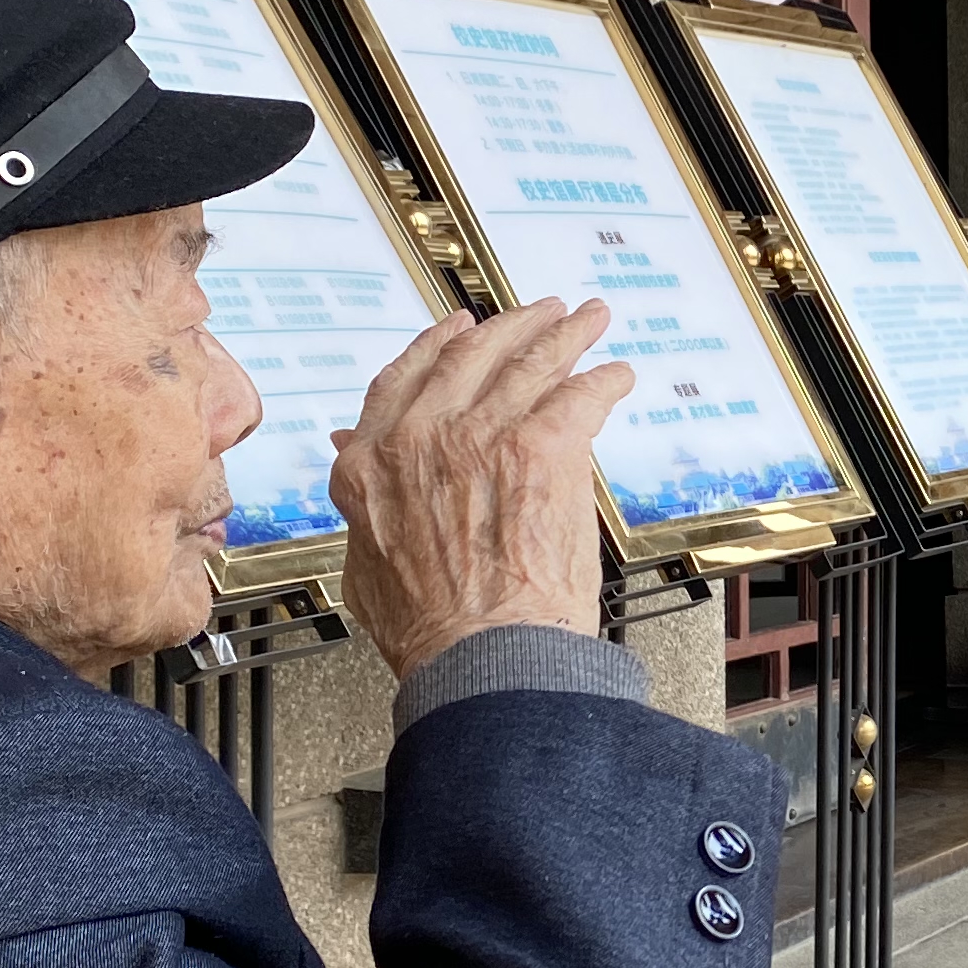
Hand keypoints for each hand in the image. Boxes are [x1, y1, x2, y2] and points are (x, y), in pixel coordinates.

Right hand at [328, 301, 631, 678]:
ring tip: (590, 320)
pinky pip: (579, 395)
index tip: (460, 327)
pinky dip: (603, 381)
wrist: (481, 654)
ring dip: (566, 335)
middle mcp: (422, 436)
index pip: (405, 378)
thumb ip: (362, 502)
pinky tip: (617, 375)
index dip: (438, 344)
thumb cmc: (430, 630)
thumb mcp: (365, 564)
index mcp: (373, 462)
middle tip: (540, 313)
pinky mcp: (542, 446)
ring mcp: (482, 435)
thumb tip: (350, 456)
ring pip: (529, 363)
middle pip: (471, 356)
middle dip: (512, 327)